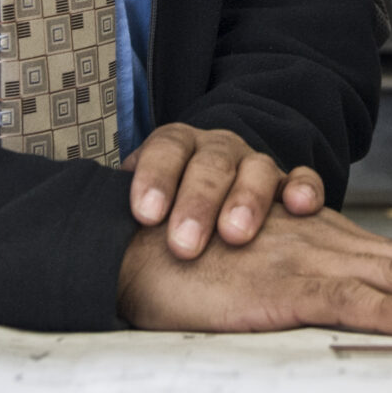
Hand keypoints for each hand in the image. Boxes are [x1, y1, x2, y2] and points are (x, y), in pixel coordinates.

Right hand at [117, 205, 391, 335]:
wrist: (138, 248)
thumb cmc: (202, 266)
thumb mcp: (273, 277)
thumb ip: (319, 291)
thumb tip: (370, 317)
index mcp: (334, 245)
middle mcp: (333, 246)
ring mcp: (310, 262)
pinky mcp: (281, 286)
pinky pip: (345, 300)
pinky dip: (389, 311)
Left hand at [122, 123, 323, 256]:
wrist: (207, 197)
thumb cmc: (167, 215)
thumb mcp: (142, 209)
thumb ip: (126, 221)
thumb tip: (87, 245)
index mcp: (176, 147)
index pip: (165, 149)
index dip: (155, 178)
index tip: (145, 215)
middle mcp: (216, 150)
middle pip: (210, 162)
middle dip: (197, 201)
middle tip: (185, 243)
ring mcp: (254, 165)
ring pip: (256, 169)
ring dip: (246, 200)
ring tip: (235, 235)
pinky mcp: (288, 184)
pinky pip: (302, 179)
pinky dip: (303, 189)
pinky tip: (299, 208)